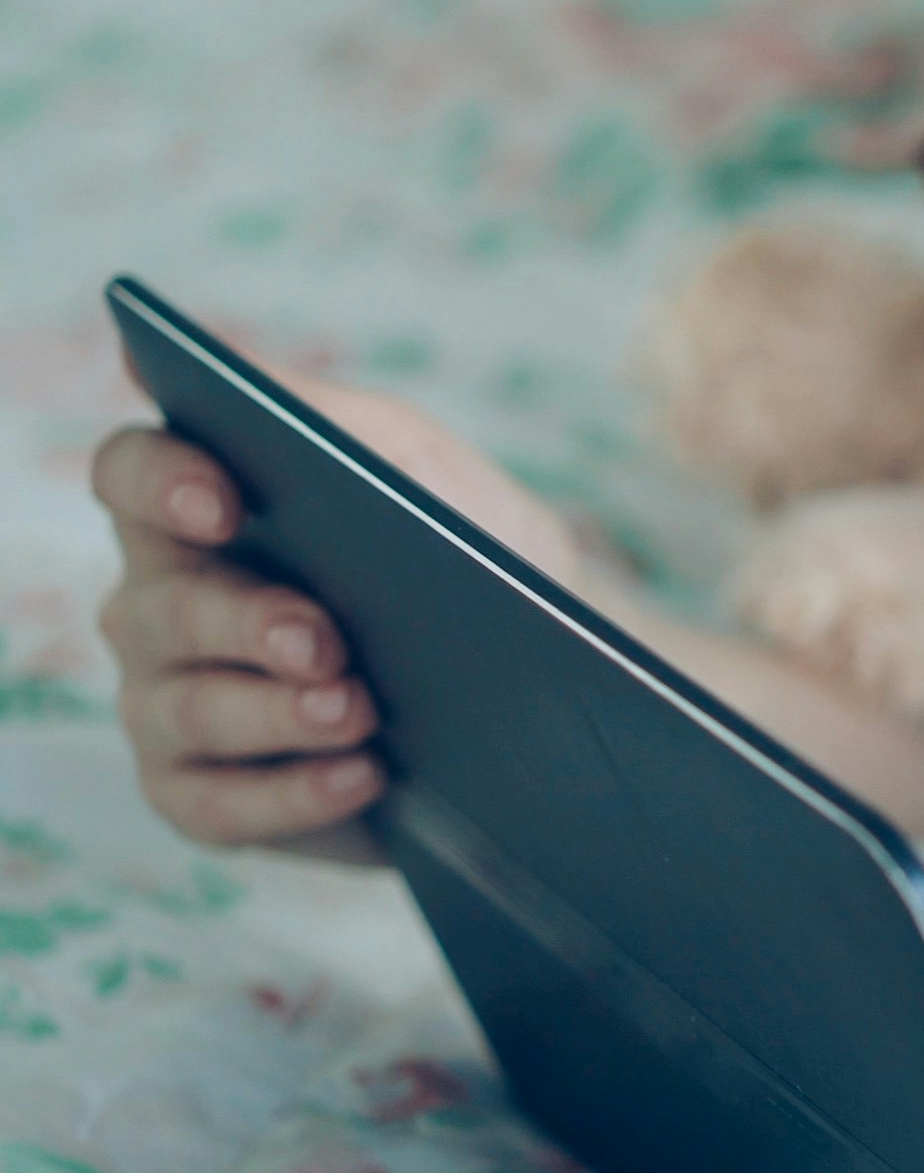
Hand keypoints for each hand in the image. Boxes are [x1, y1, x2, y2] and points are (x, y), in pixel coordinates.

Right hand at [91, 381, 579, 852]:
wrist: (547, 677)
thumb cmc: (469, 552)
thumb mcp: (418, 467)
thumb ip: (324, 416)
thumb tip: (215, 368)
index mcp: (198, 511)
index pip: (127, 474)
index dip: (159, 481)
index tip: (222, 500)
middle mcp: (159, 606)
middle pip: (154, 605)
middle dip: (242, 621)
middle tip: (323, 638)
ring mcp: (171, 705)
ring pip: (183, 710)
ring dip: (272, 713)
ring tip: (359, 709)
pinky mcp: (207, 796)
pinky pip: (217, 804)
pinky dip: (291, 793)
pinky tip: (362, 774)